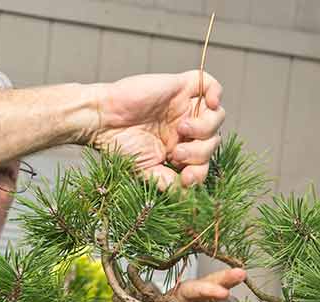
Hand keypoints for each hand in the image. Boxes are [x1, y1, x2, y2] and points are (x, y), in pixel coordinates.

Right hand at [90, 70, 224, 187]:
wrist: (103, 120)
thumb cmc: (119, 146)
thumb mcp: (147, 171)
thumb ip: (170, 183)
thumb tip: (190, 198)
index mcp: (177, 149)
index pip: (203, 162)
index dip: (199, 172)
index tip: (185, 178)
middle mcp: (184, 129)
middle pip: (213, 140)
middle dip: (199, 151)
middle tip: (176, 152)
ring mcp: (184, 107)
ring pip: (217, 116)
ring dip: (205, 127)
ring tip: (181, 128)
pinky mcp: (181, 87)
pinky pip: (211, 85)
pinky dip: (216, 93)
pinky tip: (209, 104)